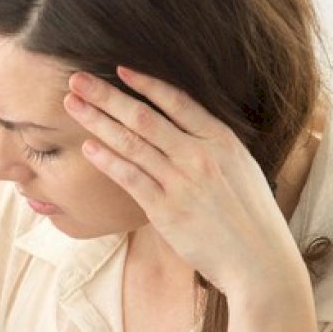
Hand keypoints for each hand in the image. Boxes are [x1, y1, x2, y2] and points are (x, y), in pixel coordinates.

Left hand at [64, 67, 307, 297]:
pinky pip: (129, 178)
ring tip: (72, 105)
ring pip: (130, 143)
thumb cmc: (252, 217)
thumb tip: (186, 126)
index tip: (118, 69)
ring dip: (97, 121)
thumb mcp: (242, 168)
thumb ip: (213, 145)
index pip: (176, 100)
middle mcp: (199, 156)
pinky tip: (88, 147)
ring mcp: (181, 182)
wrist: (260, 263)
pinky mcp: (166, 210)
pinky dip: (107, 160)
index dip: (145, 82)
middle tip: (77, 79)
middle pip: (143, 117)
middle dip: (106, 95)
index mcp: (221, 140)